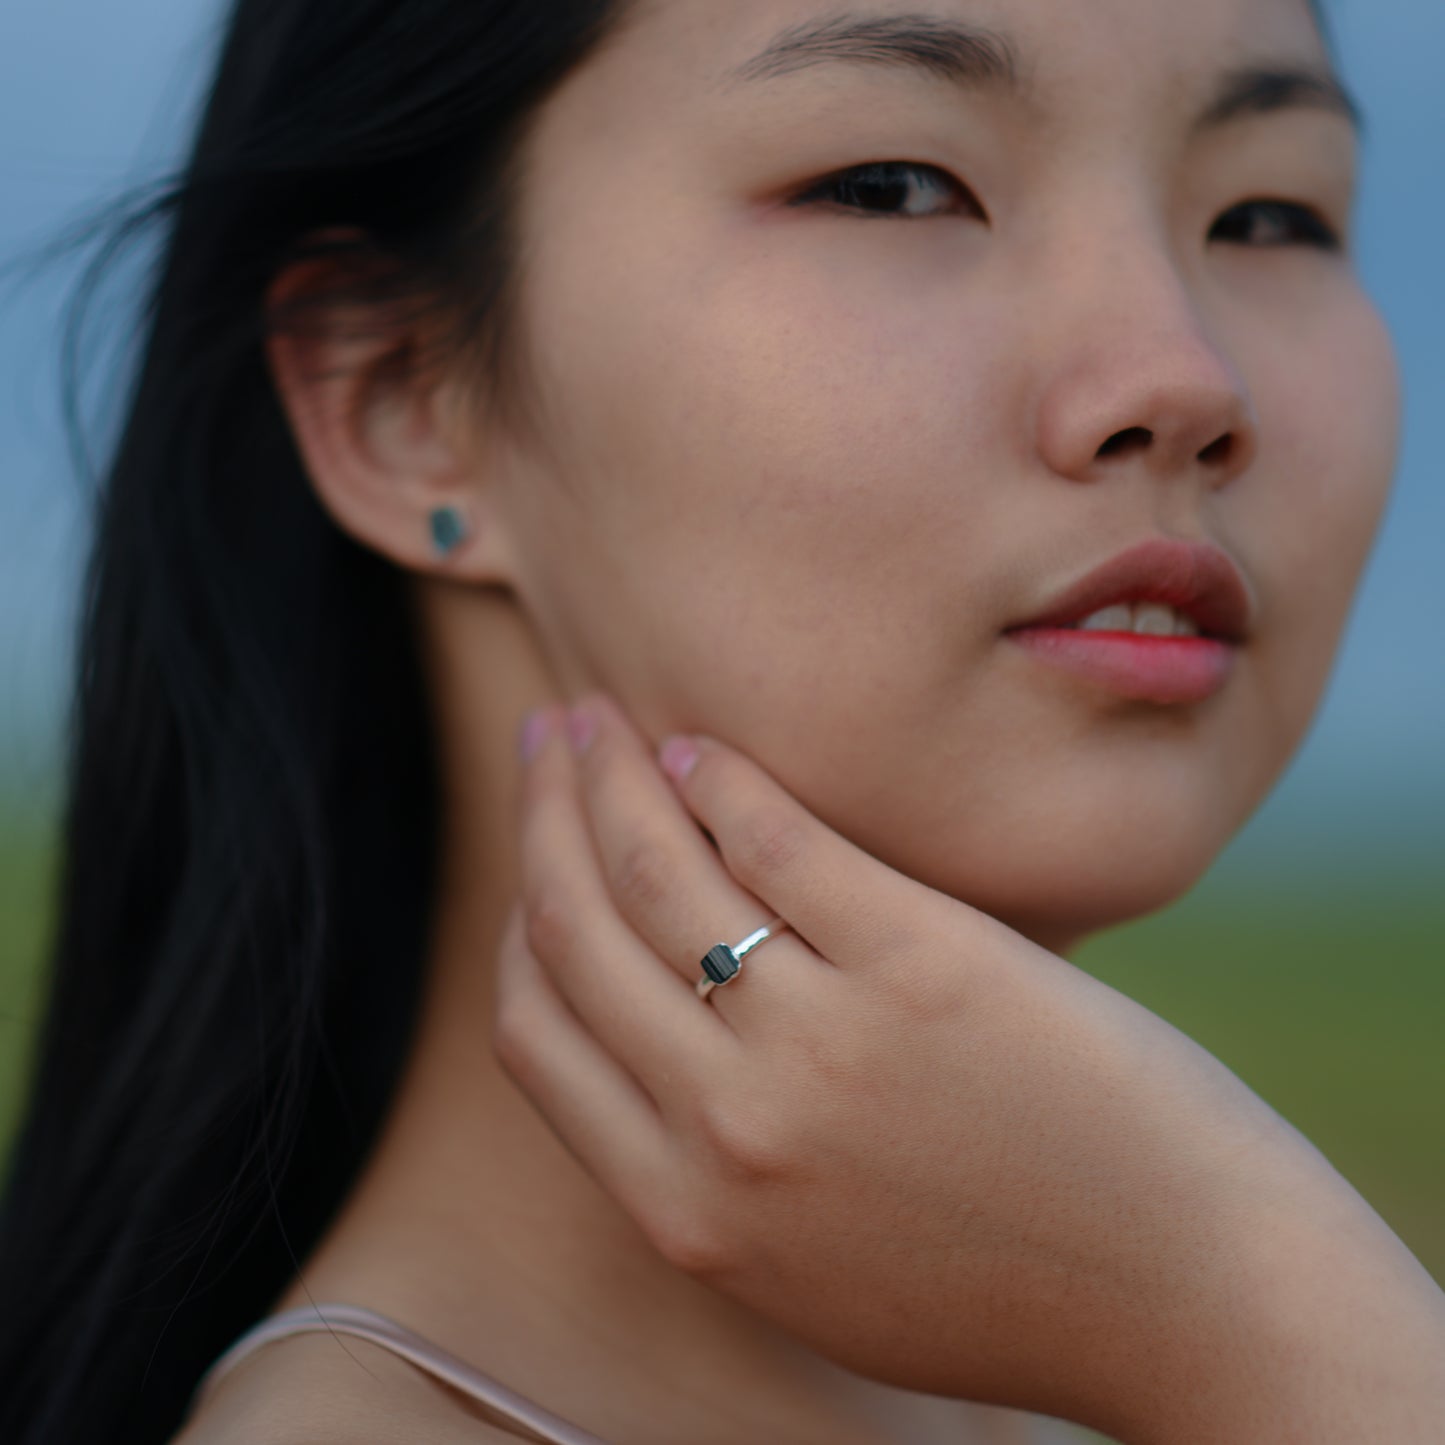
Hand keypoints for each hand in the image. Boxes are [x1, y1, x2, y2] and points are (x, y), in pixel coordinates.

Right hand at [494, 692, 1444, 1441]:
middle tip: (546, 736)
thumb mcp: (807, 1267)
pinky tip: (711, 748)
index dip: (519, 923)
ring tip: (604, 716)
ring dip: (611, 774)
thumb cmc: (1007, 1284)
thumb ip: (711, 1165)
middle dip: (542, 814)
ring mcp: (821, 1046)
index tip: (535, 858)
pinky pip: (782, 843)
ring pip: (657, 871)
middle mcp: (727, 1131)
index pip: (534, 1032)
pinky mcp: (924, 967)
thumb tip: (654, 1025)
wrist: (1191, 1306)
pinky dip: (727, 779)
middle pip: (574, 929)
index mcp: (685, 1215)